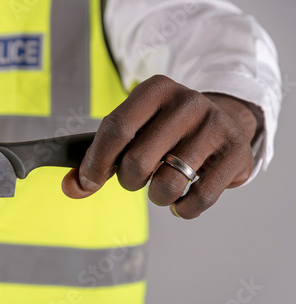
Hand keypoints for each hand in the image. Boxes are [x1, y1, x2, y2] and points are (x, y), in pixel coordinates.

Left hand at [62, 75, 261, 218]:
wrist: (222, 122)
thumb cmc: (165, 131)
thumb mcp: (132, 132)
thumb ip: (98, 158)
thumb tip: (71, 188)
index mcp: (154, 90)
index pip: (115, 129)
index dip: (96, 163)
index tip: (88, 183)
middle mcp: (187, 103)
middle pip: (137, 162)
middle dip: (129, 182)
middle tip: (138, 177)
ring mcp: (215, 126)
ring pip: (167, 184)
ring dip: (157, 197)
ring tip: (163, 186)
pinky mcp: (237, 153)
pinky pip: (199, 200)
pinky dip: (183, 209)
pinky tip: (183, 198)